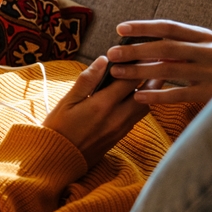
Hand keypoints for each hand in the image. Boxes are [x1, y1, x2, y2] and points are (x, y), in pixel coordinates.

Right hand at [42, 57, 159, 169]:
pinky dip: (140, 103)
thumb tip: (103, 60)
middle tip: (155, 59)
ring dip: (148, 90)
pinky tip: (133, 95)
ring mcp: (121, 128)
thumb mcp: (66, 101)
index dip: (137, 63)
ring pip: (146, 105)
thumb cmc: (57, 128)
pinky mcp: (120, 136)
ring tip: (147, 75)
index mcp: (102, 105)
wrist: (57, 160)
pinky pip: (137, 116)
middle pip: (147, 92)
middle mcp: (118, 117)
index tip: (140, 51)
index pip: (130, 79)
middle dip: (151, 74)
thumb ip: (86, 80)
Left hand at [107, 20, 211, 104]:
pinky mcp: (211, 93)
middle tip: (111, 53)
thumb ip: (180, 45)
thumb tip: (144, 44)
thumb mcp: (206, 49)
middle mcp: (208, 50)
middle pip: (166, 47)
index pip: (170, 27)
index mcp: (204, 36)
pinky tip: (138, 96)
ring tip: (117, 73)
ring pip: (169, 69)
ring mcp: (210, 72)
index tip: (120, 28)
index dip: (144, 27)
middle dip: (136, 49)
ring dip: (139, 71)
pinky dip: (156, 95)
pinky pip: (178, 94)